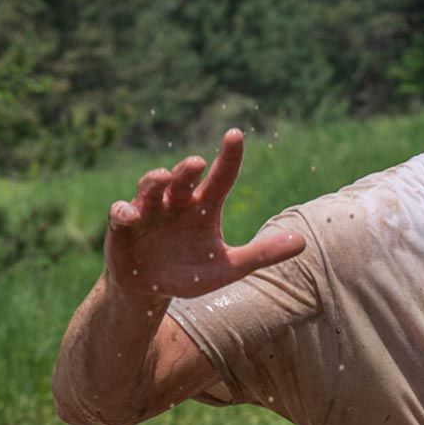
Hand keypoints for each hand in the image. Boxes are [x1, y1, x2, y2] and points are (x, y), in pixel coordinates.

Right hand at [103, 128, 305, 306]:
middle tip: (197, 164)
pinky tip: (130, 215)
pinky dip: (124, 212)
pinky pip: (121, 213)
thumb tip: (302, 242)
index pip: (221, 176)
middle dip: (187, 169)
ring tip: (163, 179)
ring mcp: (149, 210)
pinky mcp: (124, 225)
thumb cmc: (190, 272)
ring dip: (156, 181)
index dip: (228, 156)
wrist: (150, 290)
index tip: (235, 134)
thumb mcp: (228, 267)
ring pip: (151, 186)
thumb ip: (262, 254)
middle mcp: (177, 201)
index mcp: (204, 206)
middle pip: (183, 177)